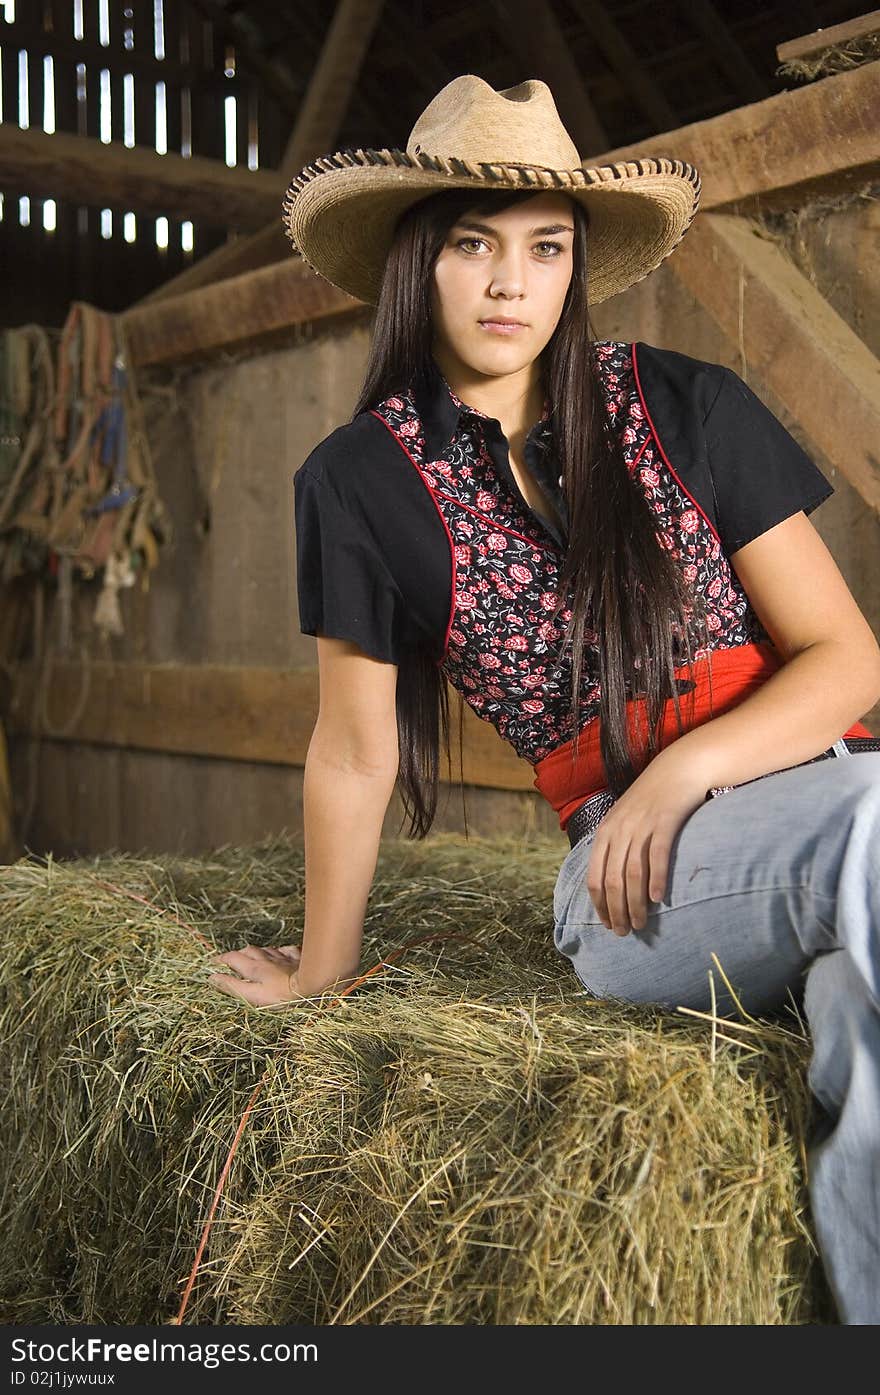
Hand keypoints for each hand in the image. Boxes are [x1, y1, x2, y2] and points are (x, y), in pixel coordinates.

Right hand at [208, 942, 305, 1005]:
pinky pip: (286, 950)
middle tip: (232, 959)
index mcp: (254, 967)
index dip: (221, 959)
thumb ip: (233, 986)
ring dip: (258, 951)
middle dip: (238, 953)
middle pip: (249, 951)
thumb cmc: (281, 995)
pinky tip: (281, 953)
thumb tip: (213, 978)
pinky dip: (280, 951)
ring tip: (254, 956)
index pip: (233, 958)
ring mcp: (283, 956)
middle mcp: (267, 958)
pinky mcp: (298, 956)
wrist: (311, 985)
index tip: (214, 962)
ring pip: (267, 949)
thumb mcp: (253, 994)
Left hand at [585, 745, 708, 935]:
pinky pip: (657, 855)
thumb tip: (612, 884)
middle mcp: (619, 830)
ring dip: (635, 904)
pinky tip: (658, 899)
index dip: (600, 905)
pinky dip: (656, 879)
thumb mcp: (624, 819)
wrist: (678, 769)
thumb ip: (616, 846)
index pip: (594, 877)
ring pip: (632, 874)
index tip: (608, 926)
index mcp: (605, 832)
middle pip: (612, 881)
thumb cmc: (651, 799)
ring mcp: (641, 825)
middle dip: (616, 911)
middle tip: (625, 933)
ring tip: (641, 925)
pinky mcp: (664, 821)